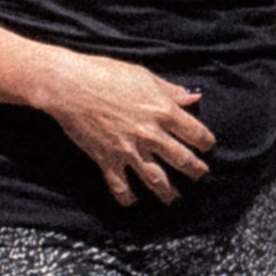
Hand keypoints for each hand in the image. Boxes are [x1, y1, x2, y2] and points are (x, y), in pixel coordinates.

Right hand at [36, 51, 213, 204]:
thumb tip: (192, 97)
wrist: (70, 85)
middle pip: (182, 160)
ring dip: (168, 192)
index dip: (205, 142)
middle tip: (199, 175)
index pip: (196, 134)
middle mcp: (150, 134)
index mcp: (163, 111)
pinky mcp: (107, 159)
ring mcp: (129, 149)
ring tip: (173, 199)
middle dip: (195, 171)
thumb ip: (170, 91)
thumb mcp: (144, 76)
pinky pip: (121, 185)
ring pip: (156, 179)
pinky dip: (127, 197)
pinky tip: (132, 202)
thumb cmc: (106, 74)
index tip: (206, 147)